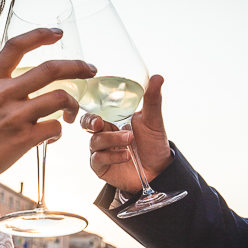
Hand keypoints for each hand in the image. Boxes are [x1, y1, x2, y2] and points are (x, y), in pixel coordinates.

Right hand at [0, 28, 96, 195]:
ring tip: (71, 114)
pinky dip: (59, 132)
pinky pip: (56, 127)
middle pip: (50, 68)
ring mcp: (14, 116)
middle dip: (77, 66)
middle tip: (90, 70)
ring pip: (60, 97)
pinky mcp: (24, 138)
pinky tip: (52, 138)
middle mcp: (2, 94)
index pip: (16, 46)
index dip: (40, 35)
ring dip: (72, 105)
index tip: (58, 33)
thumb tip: (22, 84)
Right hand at [80, 75, 172, 193]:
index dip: (91, 107)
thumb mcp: (153, 121)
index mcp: (112, 120)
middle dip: (90, 122)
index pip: (95, 110)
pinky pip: (99, 159)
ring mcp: (100, 151)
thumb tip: (157, 77)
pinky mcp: (101, 167)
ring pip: (95, 141)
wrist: (159, 171)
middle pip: (87, 124)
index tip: (97, 104)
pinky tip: (126, 155)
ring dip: (112, 139)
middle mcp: (103, 134)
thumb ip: (152, 100)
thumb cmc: (152, 144)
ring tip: (130, 139)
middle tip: (100, 122)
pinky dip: (113, 156)